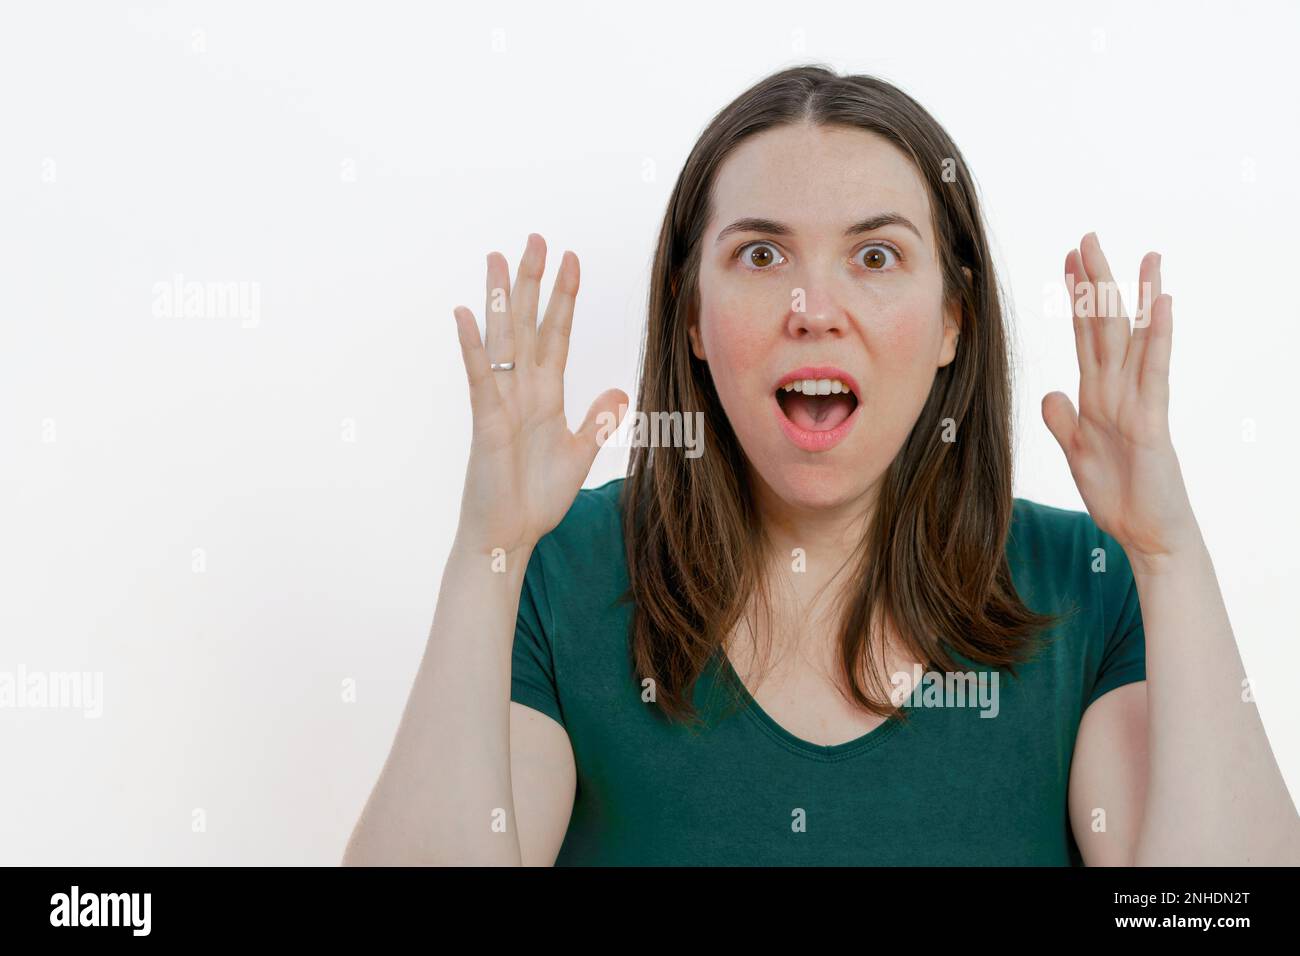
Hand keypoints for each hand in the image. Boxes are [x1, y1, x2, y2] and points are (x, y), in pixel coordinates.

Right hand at [451, 234, 627, 557]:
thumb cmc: (535, 497)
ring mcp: (501, 403)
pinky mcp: (487, 423)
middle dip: (533, 282)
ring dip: (501, 301)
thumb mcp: (579, 454)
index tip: (571, 260)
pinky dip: (473, 348)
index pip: (555, 335)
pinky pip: (480, 379)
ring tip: (498, 259)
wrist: (510, 535)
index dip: (563, 298)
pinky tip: (466, 315)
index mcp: (545, 395)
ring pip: (502, 341)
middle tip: (537, 238)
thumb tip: (619, 391)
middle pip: (528, 325)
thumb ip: (597, 421)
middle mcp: (522, 391)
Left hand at [1041, 232, 1198, 567]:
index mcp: (1096, 396)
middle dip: (1097, 283)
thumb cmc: (1119, 495)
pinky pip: (1155, 372)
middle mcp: (1118, 391)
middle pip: (1107, 326)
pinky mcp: (1152, 421)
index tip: (1067, 262)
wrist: (1147, 535)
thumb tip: (1049, 392)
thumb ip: (1062, 422)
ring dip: (1138, 297)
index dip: (1077, 299)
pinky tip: (1163, 303)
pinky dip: (1159, 336)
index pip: (1085, 336)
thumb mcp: (1076, 454)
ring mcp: (1138, 402)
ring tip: (1145, 255)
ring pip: (1135, 339)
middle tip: (1089, 237)